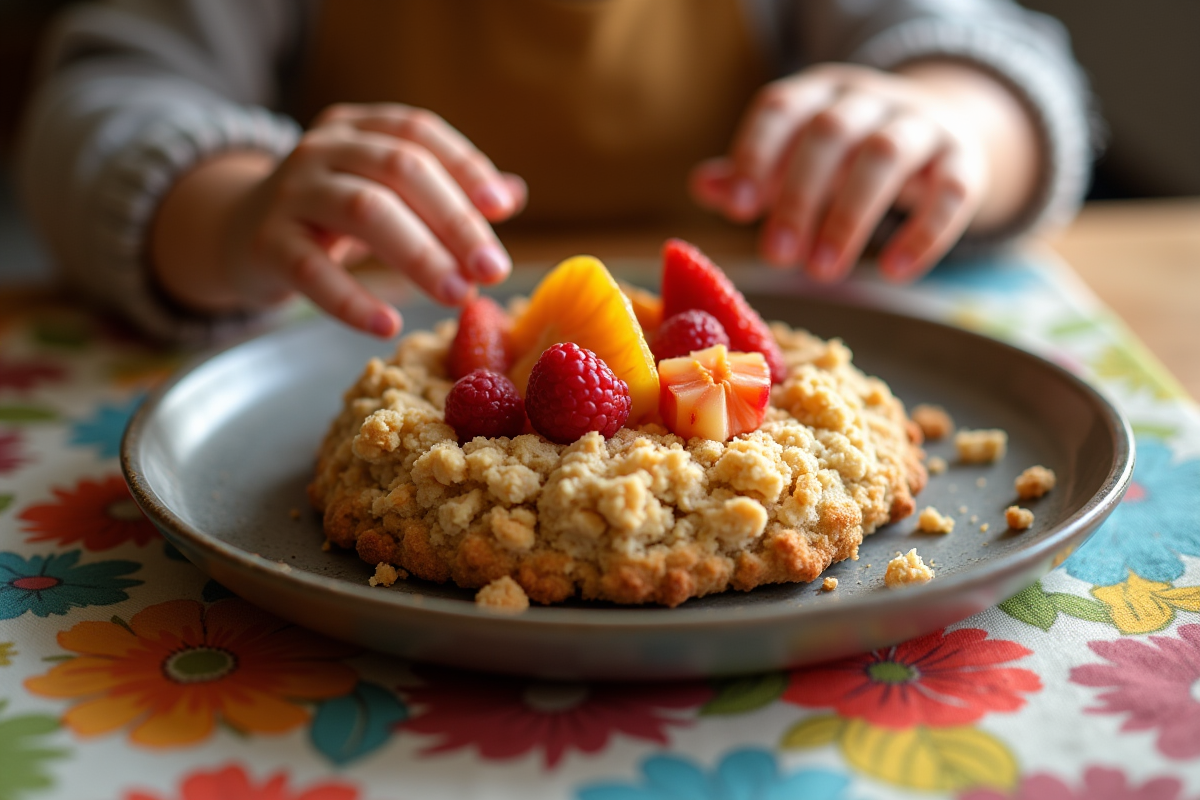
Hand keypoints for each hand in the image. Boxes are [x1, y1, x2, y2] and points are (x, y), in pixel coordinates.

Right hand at [153, 103, 526, 336]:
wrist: (236, 232)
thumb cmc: (330, 214)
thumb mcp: (384, 191)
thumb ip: (444, 191)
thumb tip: (512, 195)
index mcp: (359, 128)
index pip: (419, 133)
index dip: (465, 167)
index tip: (501, 210)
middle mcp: (323, 148)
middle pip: (399, 169)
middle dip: (454, 220)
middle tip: (493, 269)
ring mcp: (290, 191)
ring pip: (363, 210)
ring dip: (420, 255)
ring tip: (458, 295)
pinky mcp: (265, 242)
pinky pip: (311, 271)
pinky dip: (353, 300)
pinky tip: (388, 325)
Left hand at [691, 63, 1005, 282]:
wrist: (939, 131)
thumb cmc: (846, 157)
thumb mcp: (797, 158)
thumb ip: (753, 174)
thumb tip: (705, 187)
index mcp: (818, 93)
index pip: (781, 108)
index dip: (757, 154)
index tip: (740, 209)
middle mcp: (869, 99)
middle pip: (830, 134)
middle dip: (800, 197)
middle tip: (778, 256)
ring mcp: (921, 124)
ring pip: (886, 156)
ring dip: (849, 217)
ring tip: (822, 271)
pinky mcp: (965, 159)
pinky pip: (951, 191)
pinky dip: (924, 233)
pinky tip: (894, 273)